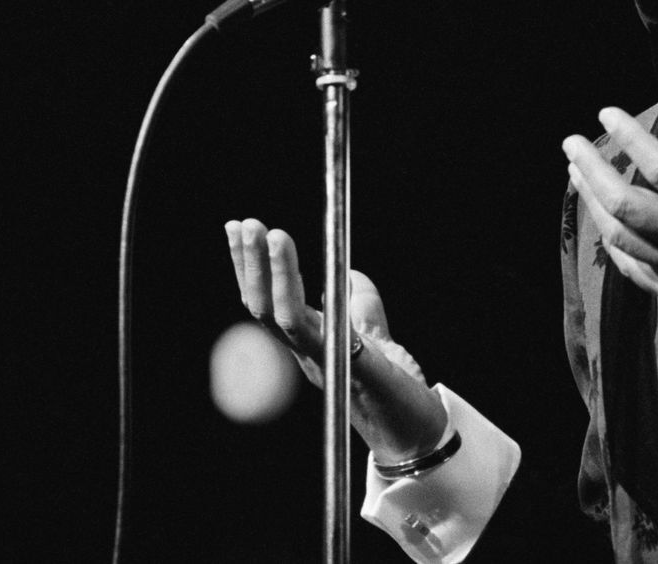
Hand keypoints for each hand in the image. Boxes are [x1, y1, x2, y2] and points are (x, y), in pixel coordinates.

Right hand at [225, 219, 447, 461]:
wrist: (420, 433)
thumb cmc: (396, 388)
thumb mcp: (377, 335)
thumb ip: (361, 306)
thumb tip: (350, 272)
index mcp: (309, 344)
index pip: (267, 302)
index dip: (247, 267)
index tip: (237, 227)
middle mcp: (308, 355)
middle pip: (265, 309)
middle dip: (251, 264)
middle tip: (245, 224)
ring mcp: (327, 363)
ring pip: (286, 318)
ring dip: (277, 274)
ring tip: (272, 234)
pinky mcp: (356, 371)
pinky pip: (324, 335)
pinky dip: (311, 298)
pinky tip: (324, 273)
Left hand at [562, 105, 657, 369]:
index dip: (632, 140)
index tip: (607, 113)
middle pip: (626, 205)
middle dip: (592, 170)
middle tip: (570, 141)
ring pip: (620, 237)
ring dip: (592, 202)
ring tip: (575, 170)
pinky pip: (631, 268)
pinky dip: (609, 241)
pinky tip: (601, 220)